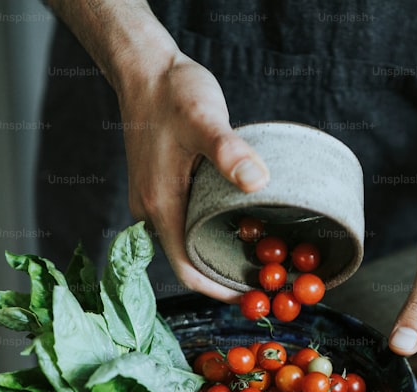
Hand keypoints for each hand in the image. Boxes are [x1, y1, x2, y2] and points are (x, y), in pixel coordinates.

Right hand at [116, 52, 269, 300]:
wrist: (144, 69)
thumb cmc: (172, 92)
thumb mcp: (204, 117)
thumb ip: (227, 150)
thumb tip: (257, 181)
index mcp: (161, 205)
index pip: (188, 270)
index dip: (221, 291)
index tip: (256, 298)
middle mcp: (153, 211)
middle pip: (190, 262)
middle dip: (228, 277)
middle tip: (272, 280)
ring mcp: (156, 201)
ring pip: (189, 244)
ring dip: (222, 255)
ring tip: (263, 258)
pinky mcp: (163, 189)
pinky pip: (188, 225)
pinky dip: (214, 233)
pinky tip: (243, 226)